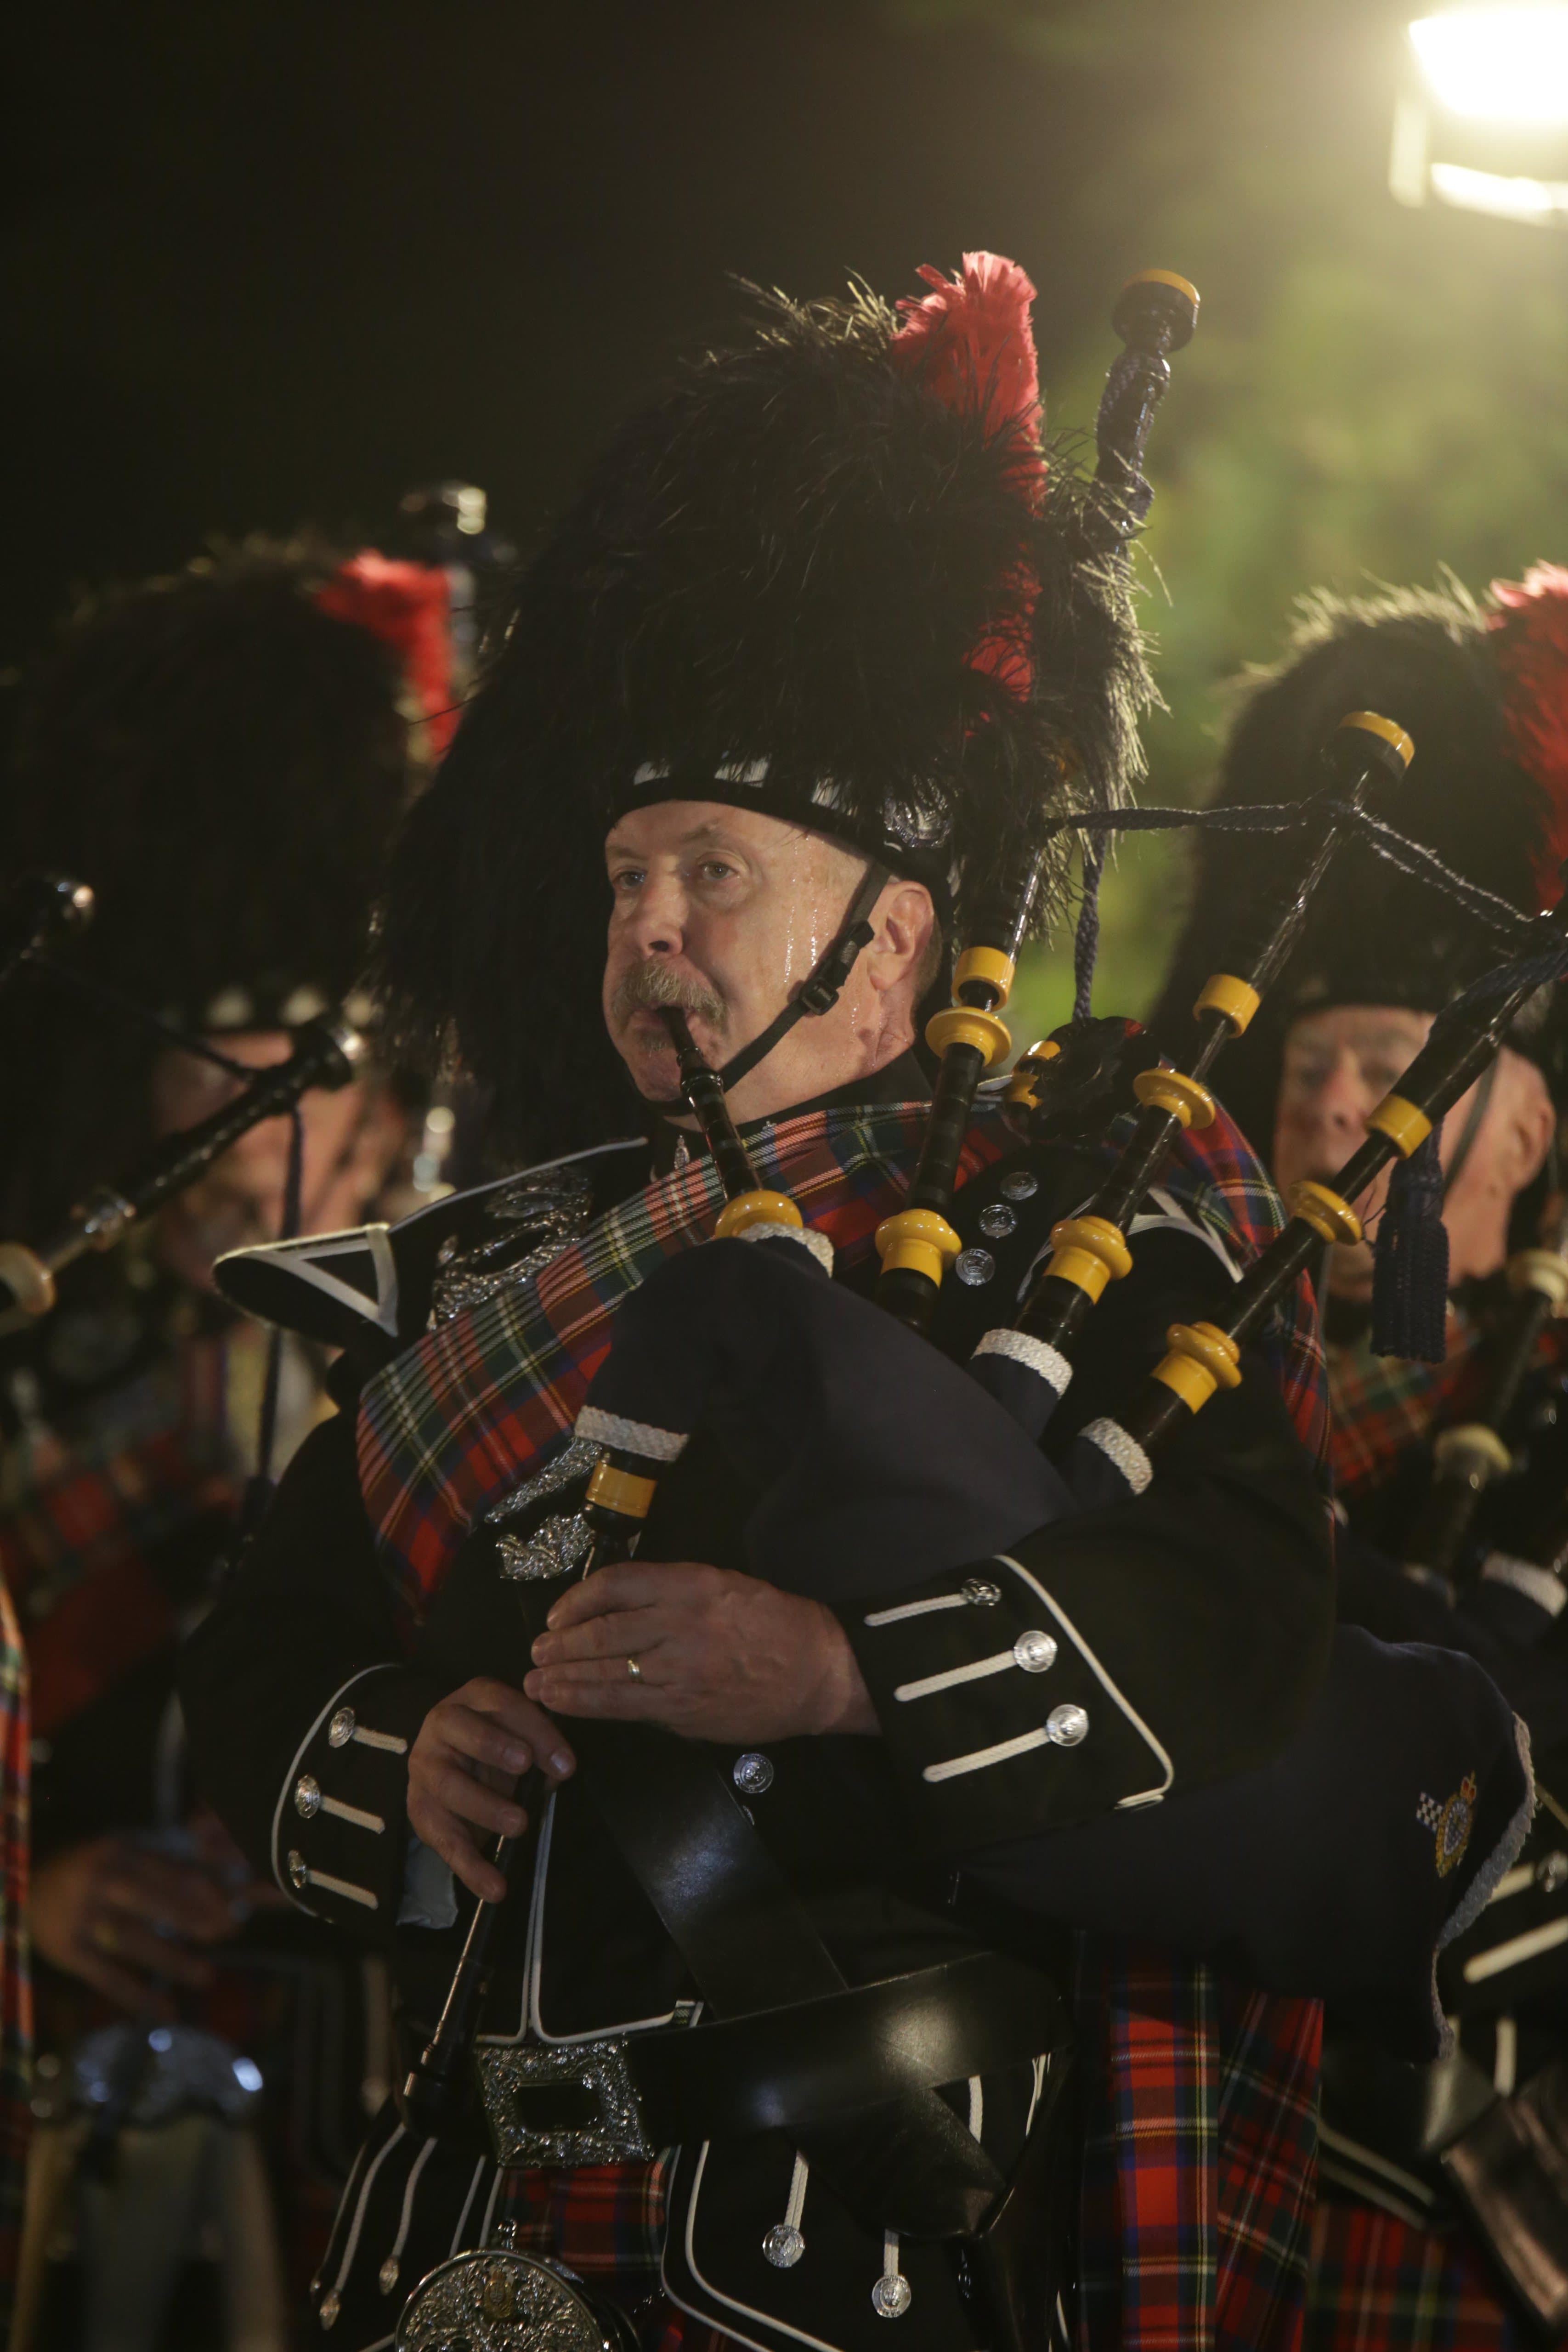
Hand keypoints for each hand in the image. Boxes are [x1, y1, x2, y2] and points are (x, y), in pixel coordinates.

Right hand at [31, 1834, 244, 2015]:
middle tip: (228, 1931)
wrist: (29, 1889)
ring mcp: (82, 1917)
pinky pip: (106, 1976)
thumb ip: (168, 1863)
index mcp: (120, 1851)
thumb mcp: (126, 1855)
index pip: (168, 1868)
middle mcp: (100, 1881)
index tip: (236, 1903)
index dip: (204, 1887)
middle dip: (192, 1917)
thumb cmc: (94, 1869)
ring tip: (207, 1977)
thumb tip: (222, 1878)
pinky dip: (137, 1996)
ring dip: (171, 1959)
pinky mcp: (68, 1951)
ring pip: (131, 1940)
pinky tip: (166, 2012)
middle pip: (151, 1900)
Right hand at [406, 1679, 575, 1903]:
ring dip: (484, 1806)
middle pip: (460, 1731)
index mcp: (474, 1698)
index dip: (535, 1730)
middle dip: (493, 1747)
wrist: (450, 1760)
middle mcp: (441, 1725)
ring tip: (520, 1825)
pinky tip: (495, 1888)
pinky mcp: (418, 1809)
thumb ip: (542, 1746)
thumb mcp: (522, 1734)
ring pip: (446, 1785)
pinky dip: (470, 1867)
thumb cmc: (498, 1741)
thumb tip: (562, 1768)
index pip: (503, 1704)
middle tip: (525, 1767)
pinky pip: (443, 1838)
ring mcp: (424, 1767)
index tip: (566, 1763)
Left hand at [525, 1561, 876, 1742]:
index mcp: (691, 1584)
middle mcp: (681, 1623)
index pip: (616, 1584)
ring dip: (563, 1678)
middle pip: (602, 1631)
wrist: (818, 1672)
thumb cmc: (774, 1624)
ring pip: (606, 1671)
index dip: (577, 1600)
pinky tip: (564, 1703)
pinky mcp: (683, 1709)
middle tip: (535, 1653)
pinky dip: (587, 1703)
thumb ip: (671, 1594)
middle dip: (560, 1645)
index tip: (558, 1614)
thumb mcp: (724, 1585)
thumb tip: (617, 1612)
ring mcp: (680, 1669)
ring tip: (536, 1682)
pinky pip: (624, 1705)